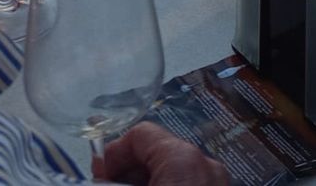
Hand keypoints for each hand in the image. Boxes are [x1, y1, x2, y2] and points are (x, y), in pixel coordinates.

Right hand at [95, 123, 228, 185]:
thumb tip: (98, 171)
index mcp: (183, 158)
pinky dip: (167, 185)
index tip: (98, 173)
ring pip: (173, 169)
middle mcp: (206, 165)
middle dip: (128, 168)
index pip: (141, 134)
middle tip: (108, 184)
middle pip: (157, 151)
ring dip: (145, 178)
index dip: (113, 152)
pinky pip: (187, 182)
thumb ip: (109, 179)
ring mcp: (216, 183)